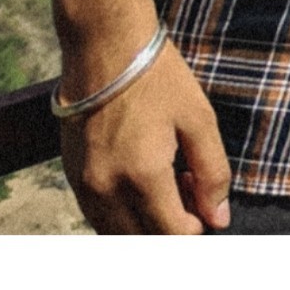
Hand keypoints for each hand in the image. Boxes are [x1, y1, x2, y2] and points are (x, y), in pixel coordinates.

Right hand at [60, 40, 232, 234]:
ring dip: (146, 223)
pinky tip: (144, 181)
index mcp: (142, 176)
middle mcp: (106, 190)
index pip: (172, 234)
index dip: (197, 228)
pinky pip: (98, 216)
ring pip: (117, 233)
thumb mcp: (200, 120)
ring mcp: (83, 186)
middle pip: (142, 240)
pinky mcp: (71, 177)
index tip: (208, 205)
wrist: (106, 49)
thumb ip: (212, 173)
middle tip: (191, 192)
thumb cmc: (158, 79)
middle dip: (171, 227)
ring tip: (171, 183)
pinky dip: (123, 213)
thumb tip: (218, 218)